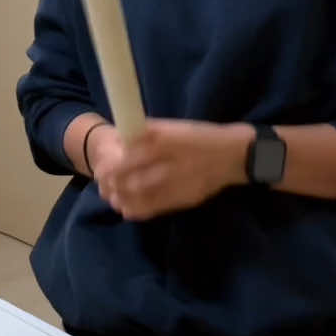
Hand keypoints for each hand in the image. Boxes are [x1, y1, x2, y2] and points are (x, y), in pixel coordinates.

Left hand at [90, 119, 252, 220]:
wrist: (233, 155)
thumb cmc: (201, 137)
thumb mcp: (174, 127)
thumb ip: (148, 133)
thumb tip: (120, 139)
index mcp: (165, 140)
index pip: (129, 155)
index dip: (111, 165)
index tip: (102, 167)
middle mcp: (169, 162)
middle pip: (130, 178)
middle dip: (111, 183)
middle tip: (103, 183)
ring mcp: (176, 183)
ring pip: (139, 195)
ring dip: (120, 197)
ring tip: (111, 195)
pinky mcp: (183, 198)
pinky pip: (153, 208)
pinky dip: (135, 209)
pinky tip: (126, 207)